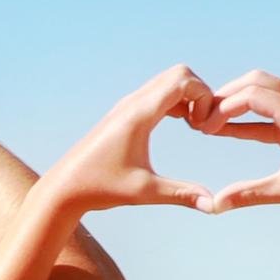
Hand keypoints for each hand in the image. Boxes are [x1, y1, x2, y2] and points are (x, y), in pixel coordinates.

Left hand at [33, 65, 216, 213]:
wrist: (64, 188)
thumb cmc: (100, 188)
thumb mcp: (144, 192)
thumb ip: (182, 195)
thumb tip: (215, 206)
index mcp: (138, 114)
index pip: (182, 80)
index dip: (204, 97)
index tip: (203, 127)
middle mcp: (132, 103)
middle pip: (178, 73)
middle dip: (200, 93)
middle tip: (202, 124)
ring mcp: (127, 106)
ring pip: (168, 81)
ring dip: (188, 97)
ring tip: (194, 126)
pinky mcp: (124, 113)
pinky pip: (158, 92)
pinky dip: (176, 101)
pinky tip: (181, 125)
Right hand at [197, 71, 279, 218]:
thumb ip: (249, 194)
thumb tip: (214, 205)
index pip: (251, 95)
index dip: (222, 109)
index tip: (203, 129)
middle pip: (256, 82)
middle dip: (226, 97)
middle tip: (201, 117)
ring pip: (264, 91)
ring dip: (237, 103)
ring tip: (211, 122)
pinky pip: (271, 111)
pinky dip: (249, 116)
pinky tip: (228, 129)